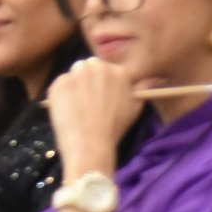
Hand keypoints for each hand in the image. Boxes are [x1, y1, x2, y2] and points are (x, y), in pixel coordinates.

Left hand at [45, 56, 144, 176]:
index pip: (108, 69)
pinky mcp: (59, 83)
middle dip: (89, 80)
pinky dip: (62, 94)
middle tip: (88, 101)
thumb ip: (142, 89)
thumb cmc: (114, 128)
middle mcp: (98, 68)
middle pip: (90, 67)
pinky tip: (67, 109)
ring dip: (75, 85)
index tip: (100, 94)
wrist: (89, 143)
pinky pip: (60, 84)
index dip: (103, 82)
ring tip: (77, 106)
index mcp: (118, 72)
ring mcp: (76, 74)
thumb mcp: (135, 108)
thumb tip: (152, 79)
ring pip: (74, 74)